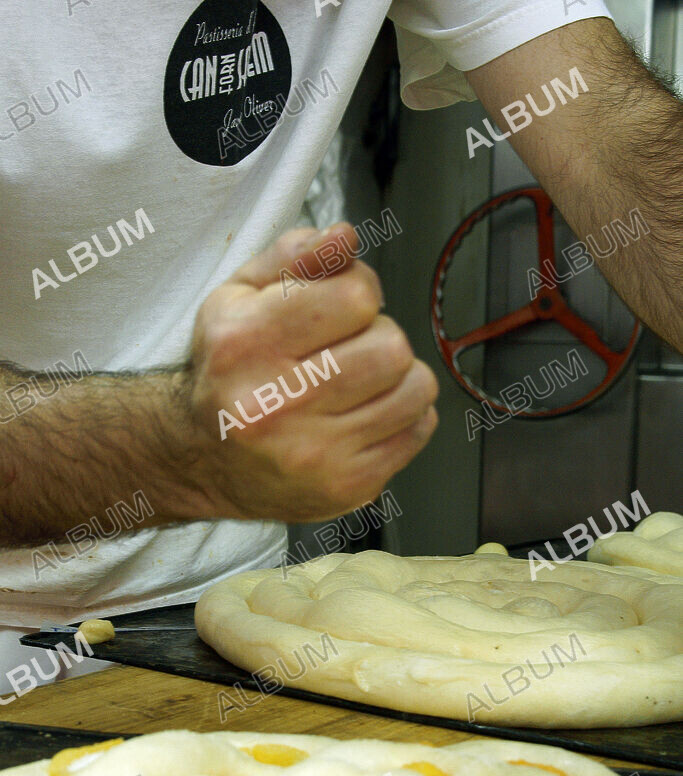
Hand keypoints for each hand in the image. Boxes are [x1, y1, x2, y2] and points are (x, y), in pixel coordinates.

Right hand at [188, 223, 438, 521]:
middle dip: (378, 336)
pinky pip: (417, 431)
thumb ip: (291, 256)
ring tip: (363, 381)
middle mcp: (276, 405)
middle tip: (349, 349)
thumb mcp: (237, 296)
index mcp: (246, 344)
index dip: (360, 290)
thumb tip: (345, 237)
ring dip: (398, 376)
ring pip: (414, 390)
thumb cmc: (226, 370)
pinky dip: (405, 415)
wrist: (201, 459)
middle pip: (390, 347)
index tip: (343, 305)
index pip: (356, 296)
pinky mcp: (346, 487)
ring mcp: (315, 454)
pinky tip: (368, 413)